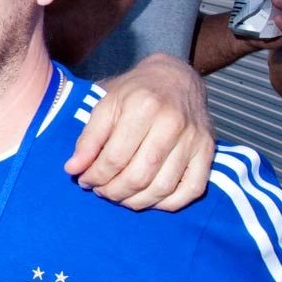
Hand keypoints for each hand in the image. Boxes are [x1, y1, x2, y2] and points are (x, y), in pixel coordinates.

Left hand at [66, 53, 213, 210]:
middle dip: (113, 191)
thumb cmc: (136, 92)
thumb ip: (88, 138)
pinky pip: (192, 190)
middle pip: (139, 176)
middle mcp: (173, 123)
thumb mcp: (106, 105)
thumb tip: (73, 169)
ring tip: (119, 195)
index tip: (84, 180)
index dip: (95, 176)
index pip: (115, 158)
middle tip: (100, 191)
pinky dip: (168, 203)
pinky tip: (148, 198)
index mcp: (144, 107)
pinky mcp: (208, 151)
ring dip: (136, 201)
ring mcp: (194, 139)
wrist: (175, 78)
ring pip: (163, 187)